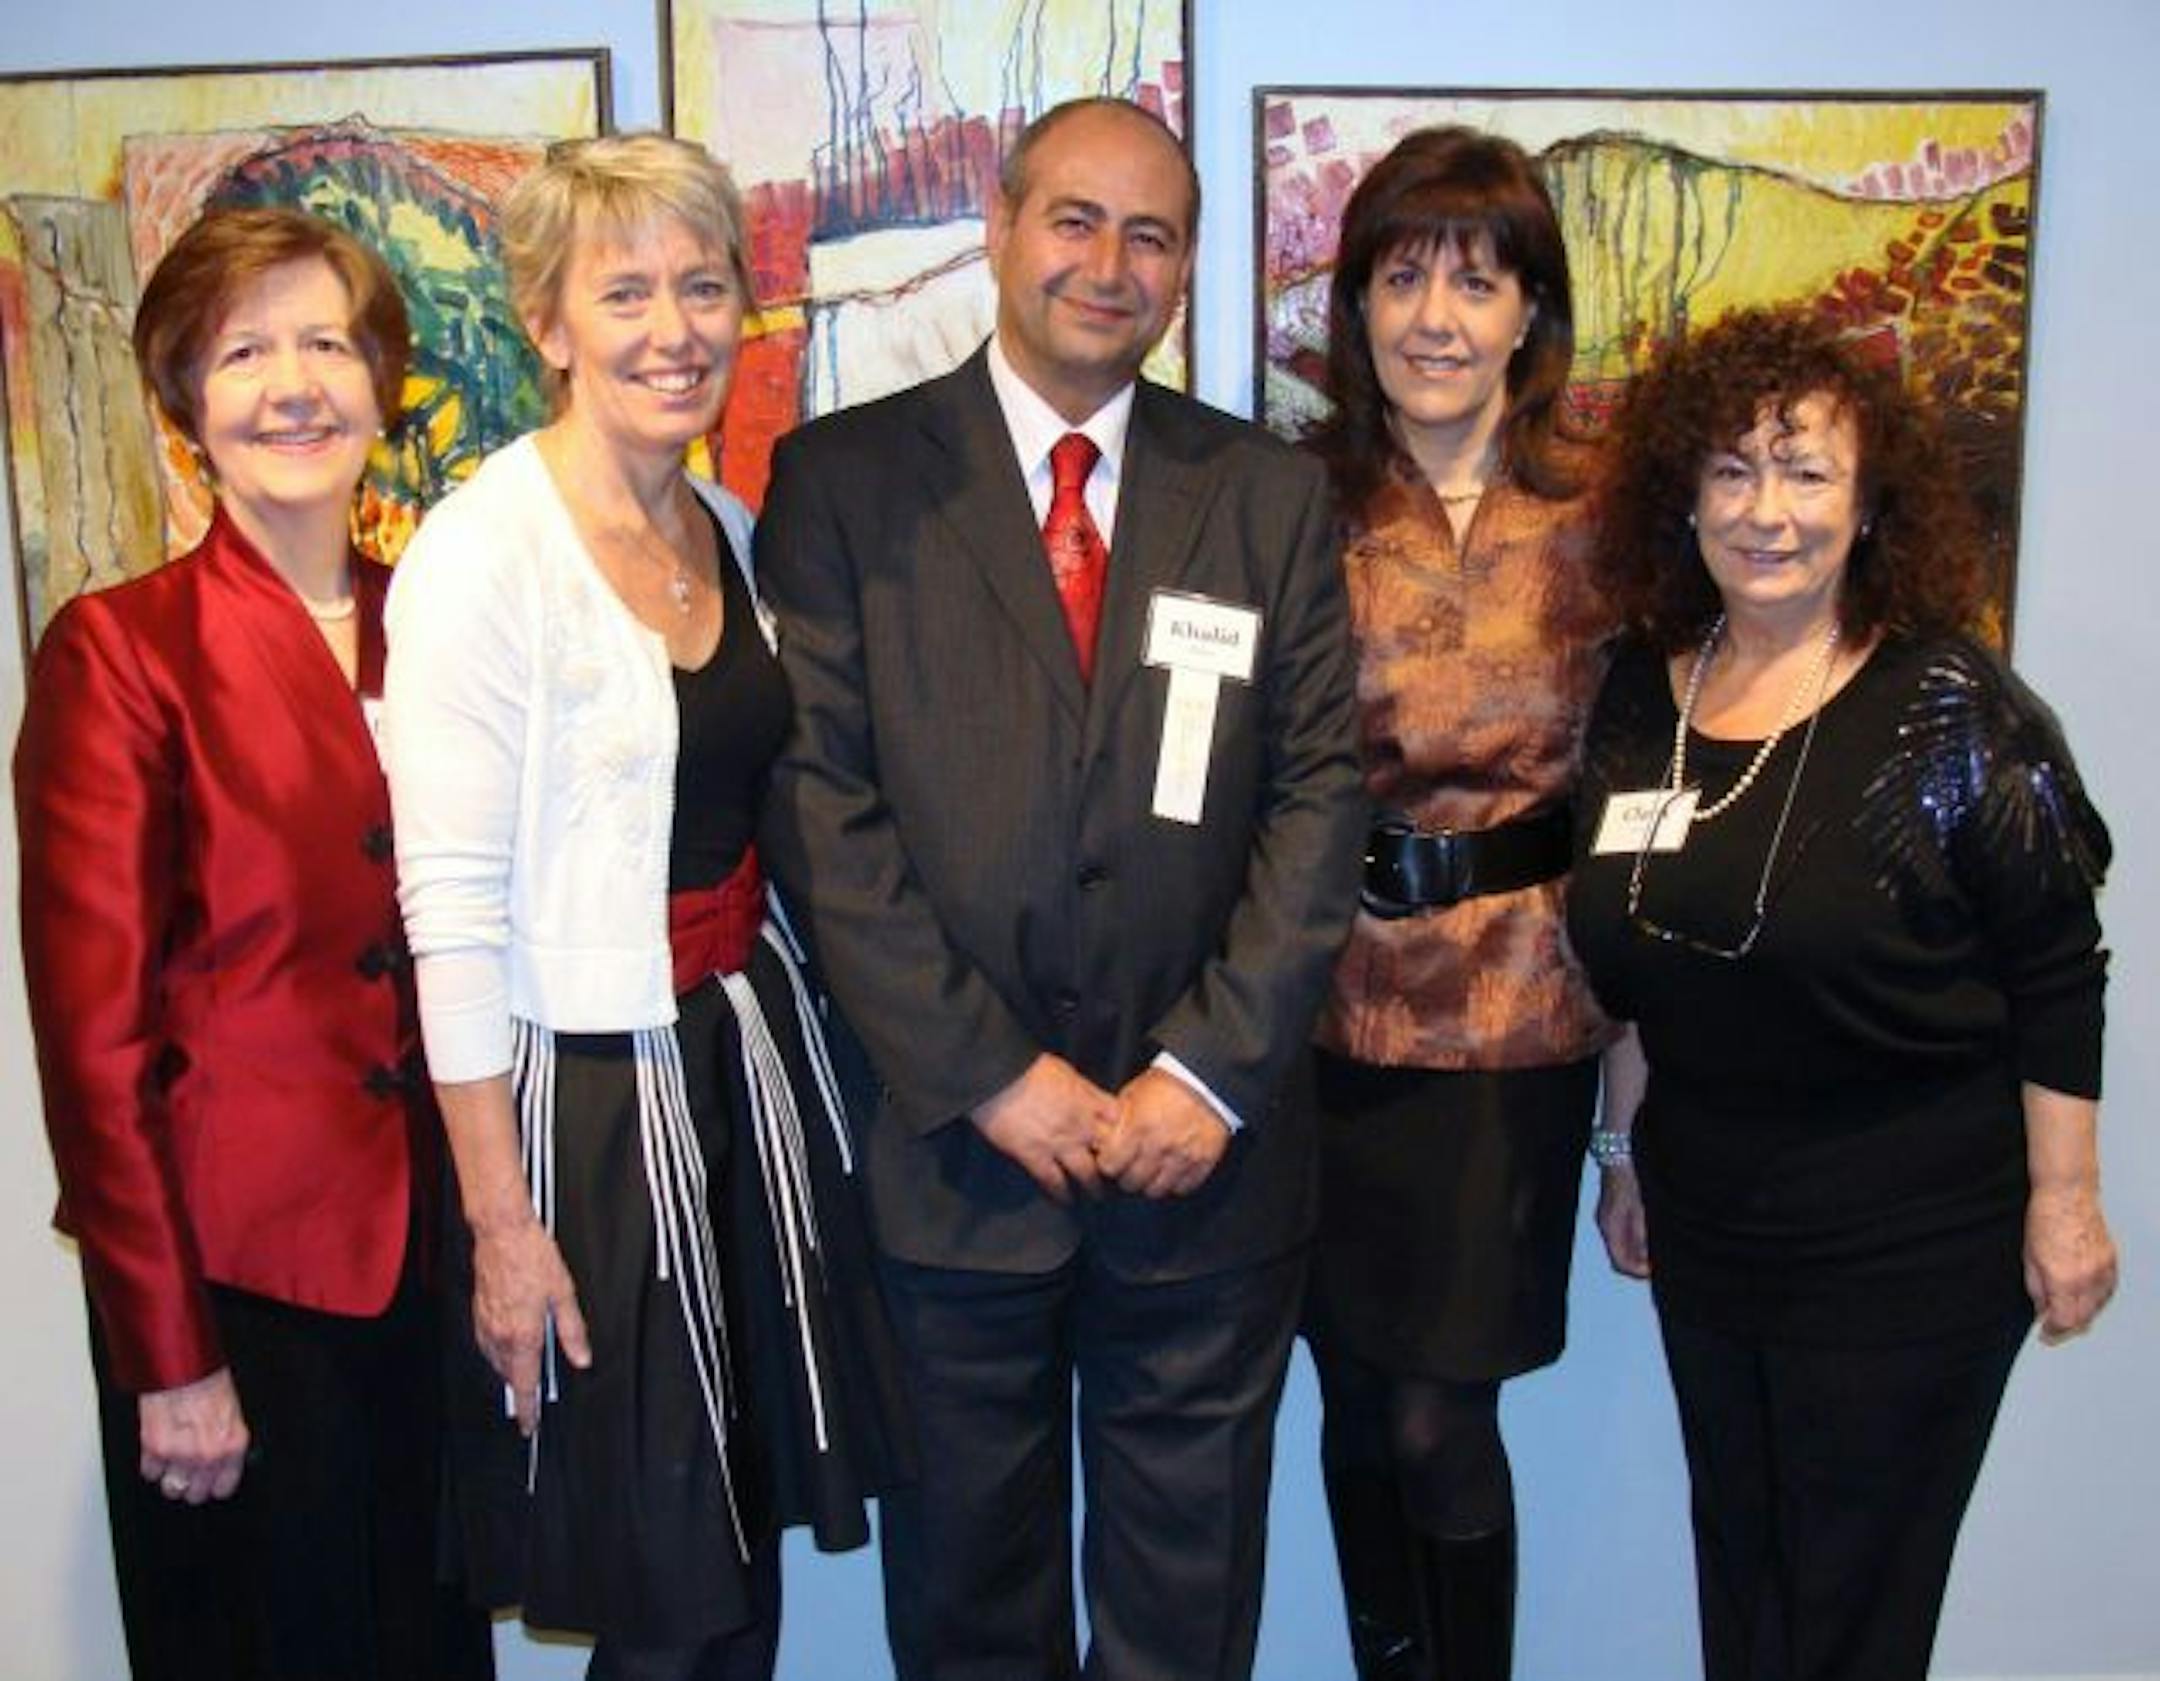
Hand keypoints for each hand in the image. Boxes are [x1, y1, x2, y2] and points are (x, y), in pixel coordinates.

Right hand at [139, 1367, 248, 1503]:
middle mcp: (207, 1454)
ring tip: (172, 1461)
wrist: (181, 1366)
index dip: (213, 1485)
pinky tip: (159, 1448)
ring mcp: (180, 1454)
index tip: (209, 1482)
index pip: (223, 1488)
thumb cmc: (207, 1381)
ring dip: (170, 1477)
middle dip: (190, 1483)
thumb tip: (220, 1461)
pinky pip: (150, 1473)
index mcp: (232, 1444)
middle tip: (187, 1470)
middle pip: (194, 1494)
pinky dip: (152, 1464)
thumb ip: (225, 1442)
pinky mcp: (155, 1449)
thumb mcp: (231, 1412)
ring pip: (171, 1488)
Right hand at [470, 1213, 592, 1432]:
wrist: (502, 1232)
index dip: (527, 1410)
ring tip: (526, 1368)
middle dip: (521, 1388)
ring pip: (497, 1361)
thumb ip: (572, 1331)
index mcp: (523, 1335)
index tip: (528, 1426)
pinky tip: (511, 1342)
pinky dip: (499, 1351)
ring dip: (511, 1369)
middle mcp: (500, 1335)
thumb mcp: (564, 1293)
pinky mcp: (478, 1313)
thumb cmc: (532, 1257)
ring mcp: (485, 1324)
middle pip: (510, 1375)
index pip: (524, 1385)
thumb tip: (581, 1357)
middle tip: (534, 1396)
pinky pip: (487, 1344)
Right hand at [972, 1054, 1117, 1203]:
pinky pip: (1053, 1181)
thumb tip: (1090, 1100)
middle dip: (1116, 1164)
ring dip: (1093, 1186)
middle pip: (1109, 1151)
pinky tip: (1065, 1200)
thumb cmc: (1026, 1067)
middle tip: (1118, 1176)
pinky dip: (1061, 1193)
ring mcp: (1058, 1142)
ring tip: (1096, 1196)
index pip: (1119, 1121)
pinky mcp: (1034, 1156)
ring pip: (1086, 1173)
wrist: (996, 1076)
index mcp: (1087, 1100)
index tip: (1125, 1141)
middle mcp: (1079, 1124)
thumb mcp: (1066, 1071)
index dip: (1125, 1132)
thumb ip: (1082, 1090)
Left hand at [1096, 1068, 1231, 1197]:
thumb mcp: (1132, 1095)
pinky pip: (1182, 1188)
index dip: (1108, 1164)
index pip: (1110, 1167)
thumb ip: (1116, 1121)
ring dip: (1149, 1183)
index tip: (1111, 1160)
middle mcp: (1159, 1146)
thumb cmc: (1165, 1086)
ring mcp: (1182, 1157)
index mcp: (1137, 1128)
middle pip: (1131, 1183)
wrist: (1205, 1081)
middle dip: (1126, 1176)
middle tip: (1129, 1167)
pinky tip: (1170, 1170)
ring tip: (1150, 1170)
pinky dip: (1174, 1183)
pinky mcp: (1202, 1163)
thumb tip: (1098, 1142)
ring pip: (1156, 1191)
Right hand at [1595, 1161, 1650, 1279]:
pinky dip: (1636, 1242)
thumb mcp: (1642, 1207)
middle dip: (1639, 1265)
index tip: (1654, 1272)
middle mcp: (1606, 1225)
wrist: (1620, 1155)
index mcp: (1611, 1226)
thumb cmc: (1632, 1177)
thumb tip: (1648, 1256)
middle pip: (1620, 1257)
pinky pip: (1623, 1236)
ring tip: (1658, 1252)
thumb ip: (1642, 1233)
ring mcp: (1607, 1219)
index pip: (1620, 1262)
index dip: (1638, 1272)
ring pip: (1622, 1247)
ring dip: (1638, 1254)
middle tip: (1659, 1265)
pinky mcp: (1613, 1213)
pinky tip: (1650, 1237)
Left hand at [2024, 1182, 2116, 1342]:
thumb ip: (2036, 1289)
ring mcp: (2103, 1270)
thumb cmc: (2044, 1219)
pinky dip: (2096, 1299)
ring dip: (2083, 1313)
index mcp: (2064, 1279)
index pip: (2064, 1320)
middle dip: (2067, 1326)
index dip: (2054, 1331)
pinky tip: (2084, 1296)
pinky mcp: (2112, 1261)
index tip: (2045, 1333)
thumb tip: (2041, 1309)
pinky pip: (2107, 1291)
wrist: (2068, 1194)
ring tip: (2067, 1309)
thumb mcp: (2029, 1258)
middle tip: (2054, 1326)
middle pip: (2083, 1318)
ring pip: (2098, 1306)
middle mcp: (2088, 1278)